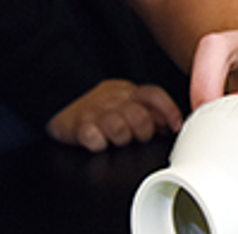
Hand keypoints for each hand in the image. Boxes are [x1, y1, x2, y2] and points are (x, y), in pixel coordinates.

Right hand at [45, 79, 183, 151]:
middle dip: (144, 132)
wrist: (62, 101)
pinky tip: (99, 144)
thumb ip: (150, 110)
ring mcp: (96, 113)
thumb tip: (173, 124)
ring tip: (117, 141)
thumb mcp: (126, 101)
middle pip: (140, 116)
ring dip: (122, 139)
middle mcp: (114, 101)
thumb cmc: (101, 106)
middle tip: (138, 137)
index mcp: (129, 94)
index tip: (175, 126)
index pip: (154, 95)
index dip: (169, 110)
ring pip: (119, 127)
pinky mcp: (78, 127)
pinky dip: (98, 144)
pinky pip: (92, 137)